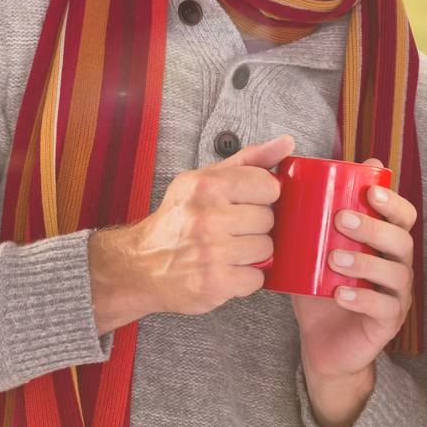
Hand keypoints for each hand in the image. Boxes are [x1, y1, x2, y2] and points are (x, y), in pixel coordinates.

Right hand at [87, 134, 290, 332]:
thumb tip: (286, 143)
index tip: (246, 203)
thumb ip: (248, 160)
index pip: (268, 185)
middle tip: (231, 229)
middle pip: (268, 219)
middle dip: (255, 226)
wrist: (141, 265)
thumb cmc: (177, 220)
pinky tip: (226, 269)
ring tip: (228, 250)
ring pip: (266, 249)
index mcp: (205, 185)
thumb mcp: (205, 179)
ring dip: (252, 253)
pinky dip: (245, 277)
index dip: (262, 196)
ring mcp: (211, 252)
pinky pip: (256, 279)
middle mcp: (207, 217)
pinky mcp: (214, 283)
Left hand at [293, 159, 417, 398]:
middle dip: (374, 226)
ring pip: (397, 273)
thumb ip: (307, 222)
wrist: (322, 344)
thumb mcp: (311, 253)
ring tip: (334, 259)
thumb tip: (287, 179)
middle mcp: (398, 266)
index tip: (369, 190)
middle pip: (402, 239)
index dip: (393, 201)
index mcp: (384, 244)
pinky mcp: (388, 322)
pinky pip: (384, 307)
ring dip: (366, 261)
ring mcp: (397, 295)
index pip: (403, 216)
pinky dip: (363, 298)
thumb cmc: (319, 290)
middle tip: (340, 220)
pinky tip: (341, 294)